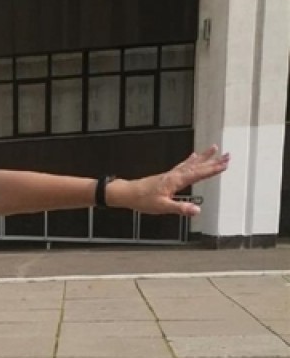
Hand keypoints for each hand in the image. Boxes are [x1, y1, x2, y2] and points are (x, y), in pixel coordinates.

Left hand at [109, 146, 229, 216]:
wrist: (128, 193)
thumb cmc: (144, 201)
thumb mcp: (163, 207)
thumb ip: (181, 208)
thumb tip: (197, 210)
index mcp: (176, 181)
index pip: (199, 174)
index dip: (213, 169)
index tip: (225, 164)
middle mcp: (175, 175)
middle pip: (198, 166)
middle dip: (213, 161)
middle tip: (228, 155)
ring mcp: (171, 174)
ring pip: (191, 163)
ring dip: (204, 157)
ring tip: (214, 148)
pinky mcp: (167, 176)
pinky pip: (182, 165)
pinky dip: (190, 160)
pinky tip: (193, 155)